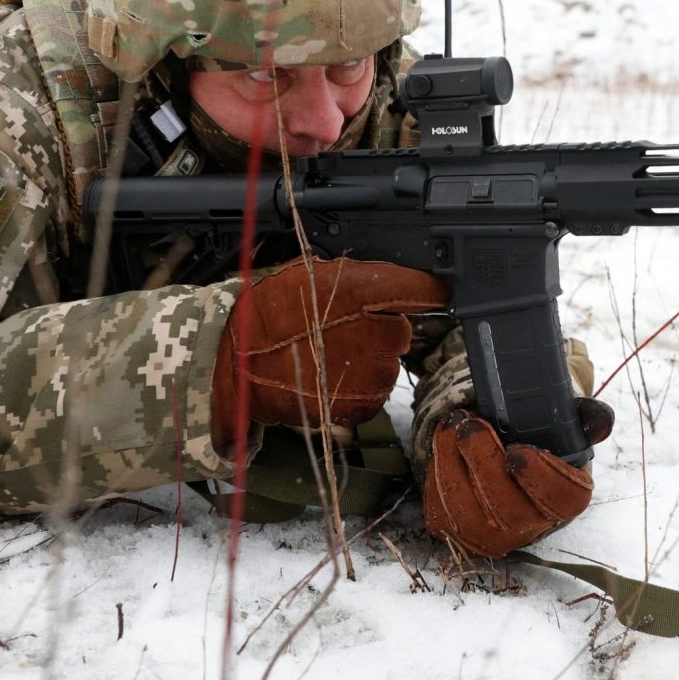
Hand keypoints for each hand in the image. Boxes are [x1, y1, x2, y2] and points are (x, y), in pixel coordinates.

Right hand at [212, 258, 447, 443]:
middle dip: (379, 328)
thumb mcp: (309, 276)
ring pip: (387, 362)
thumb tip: (386, 279)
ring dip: (366, 359)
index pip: (421, 288)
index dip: (432, 289)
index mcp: (363, 289)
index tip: (440, 289)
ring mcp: (373, 371)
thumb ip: (355, 279)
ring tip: (325, 355)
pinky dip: (356, 386)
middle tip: (340, 330)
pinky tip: (326, 377)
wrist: (238, 365)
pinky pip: (374, 391)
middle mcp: (377, 330)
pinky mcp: (363, 403)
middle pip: (400, 329)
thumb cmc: (267, 315)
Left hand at [424, 398, 614, 557]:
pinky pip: (439, 506)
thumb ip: (587, 419)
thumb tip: (600, 422)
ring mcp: (488, 534)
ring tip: (454, 424)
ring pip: (466, 510)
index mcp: (565, 500)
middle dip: (483, 463)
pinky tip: (444, 441)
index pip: (561, 500)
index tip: (518, 452)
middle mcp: (527, 526)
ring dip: (453, 462)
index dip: (539, 478)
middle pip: (506, 509)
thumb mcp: (566, 425)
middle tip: (471, 426)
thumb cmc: (539, 440)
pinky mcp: (453, 528)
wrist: (505, 456)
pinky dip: (437, 469)